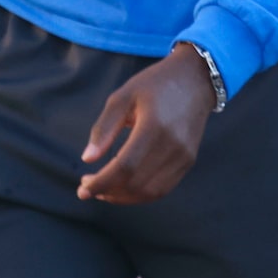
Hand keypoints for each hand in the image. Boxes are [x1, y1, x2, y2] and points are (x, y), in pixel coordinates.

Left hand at [77, 48, 213, 203]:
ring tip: (103, 191)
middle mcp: (172, 145)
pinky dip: (140, 194)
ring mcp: (183, 156)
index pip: (125, 167)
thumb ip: (104, 128)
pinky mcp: (188, 161)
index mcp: (154, 126)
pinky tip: (124, 187)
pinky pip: (163, 188)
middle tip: (87, 189)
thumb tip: (87, 159)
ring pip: (150, 192)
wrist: (194, 80)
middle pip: (137, 183)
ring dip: (123, 197)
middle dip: (108, 192)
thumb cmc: (154, 85)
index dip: (102, 182)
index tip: (83, 187)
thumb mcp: (122, 97)